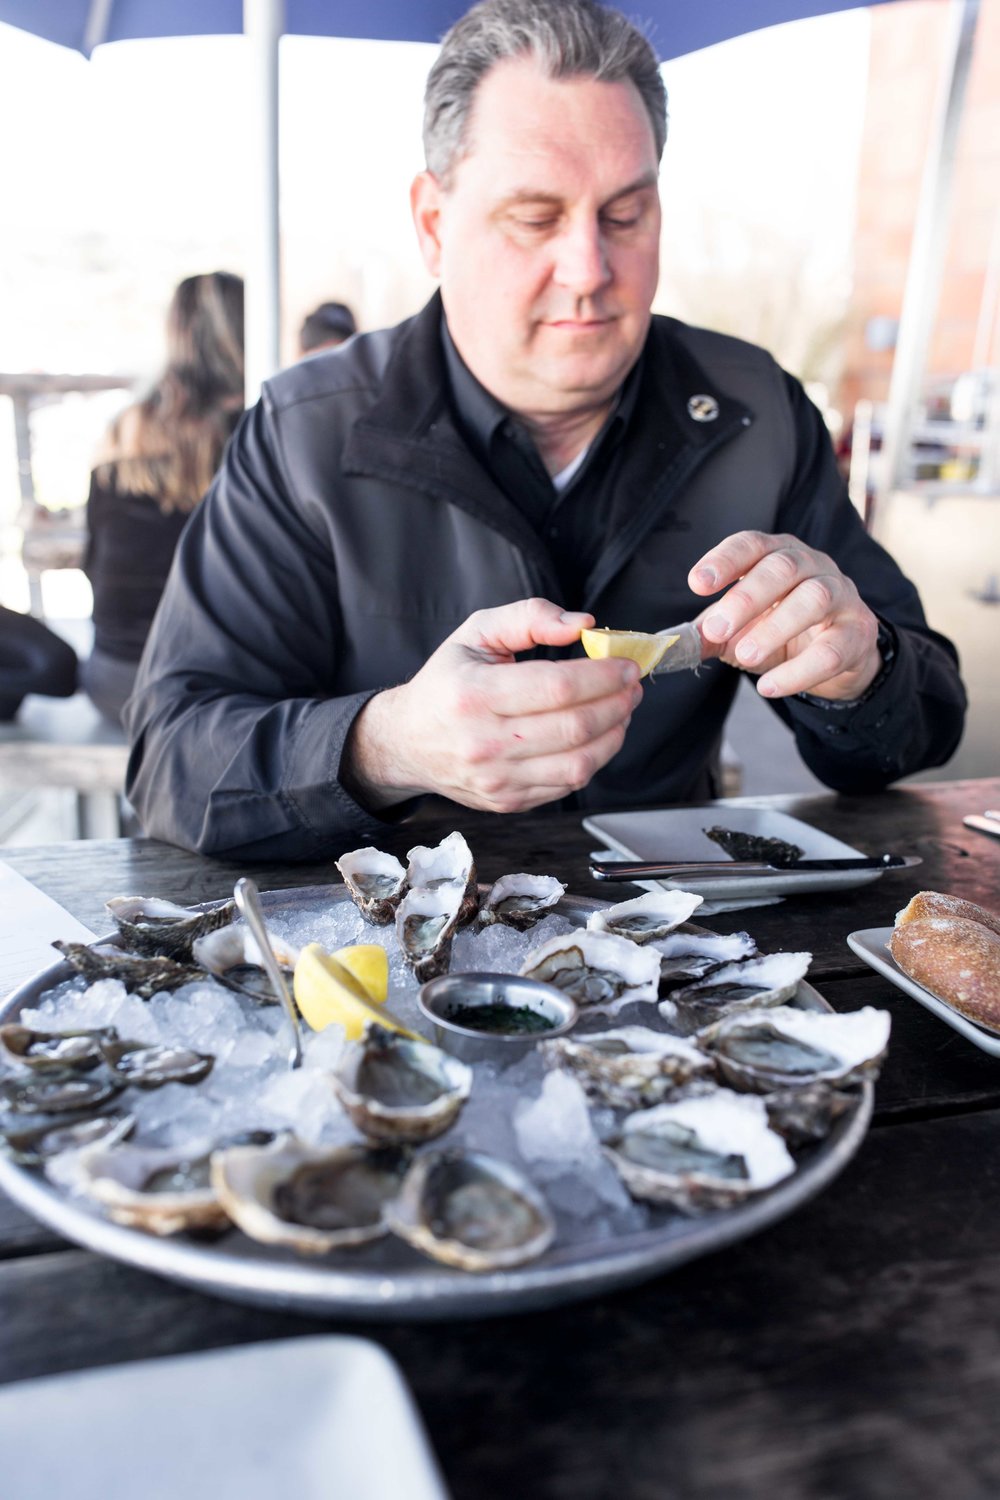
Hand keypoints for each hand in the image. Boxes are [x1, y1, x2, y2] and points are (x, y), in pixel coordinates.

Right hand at [344, 598, 642, 812]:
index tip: (626, 666)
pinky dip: (594, 759)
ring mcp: (496, 779)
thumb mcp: (476, 632)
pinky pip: (567, 785)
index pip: (556, 688)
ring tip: (622, 711)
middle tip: (632, 687)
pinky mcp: (508, 801)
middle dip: (617, 704)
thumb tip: (584, 624)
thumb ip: (530, 617)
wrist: (408, 741)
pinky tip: (597, 737)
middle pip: (575, 727)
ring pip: (579, 764)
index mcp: (474, 694)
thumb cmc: (447, 682)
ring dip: (614, 735)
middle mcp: (483, 742)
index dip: (603, 676)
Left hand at [689, 530, 880, 700]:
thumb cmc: (781, 629)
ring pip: (814, 599)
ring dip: (775, 628)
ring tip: (744, 656)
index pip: (752, 544)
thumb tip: (669, 645)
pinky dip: (798, 671)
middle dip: (746, 598)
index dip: (724, 560)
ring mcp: (841, 595)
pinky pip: (832, 650)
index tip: (697, 583)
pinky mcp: (858, 633)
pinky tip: (770, 687)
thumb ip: (708, 633)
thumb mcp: (741, 628)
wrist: (838, 656)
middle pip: (783, 568)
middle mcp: (813, 565)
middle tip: (716, 629)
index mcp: (778, 554)